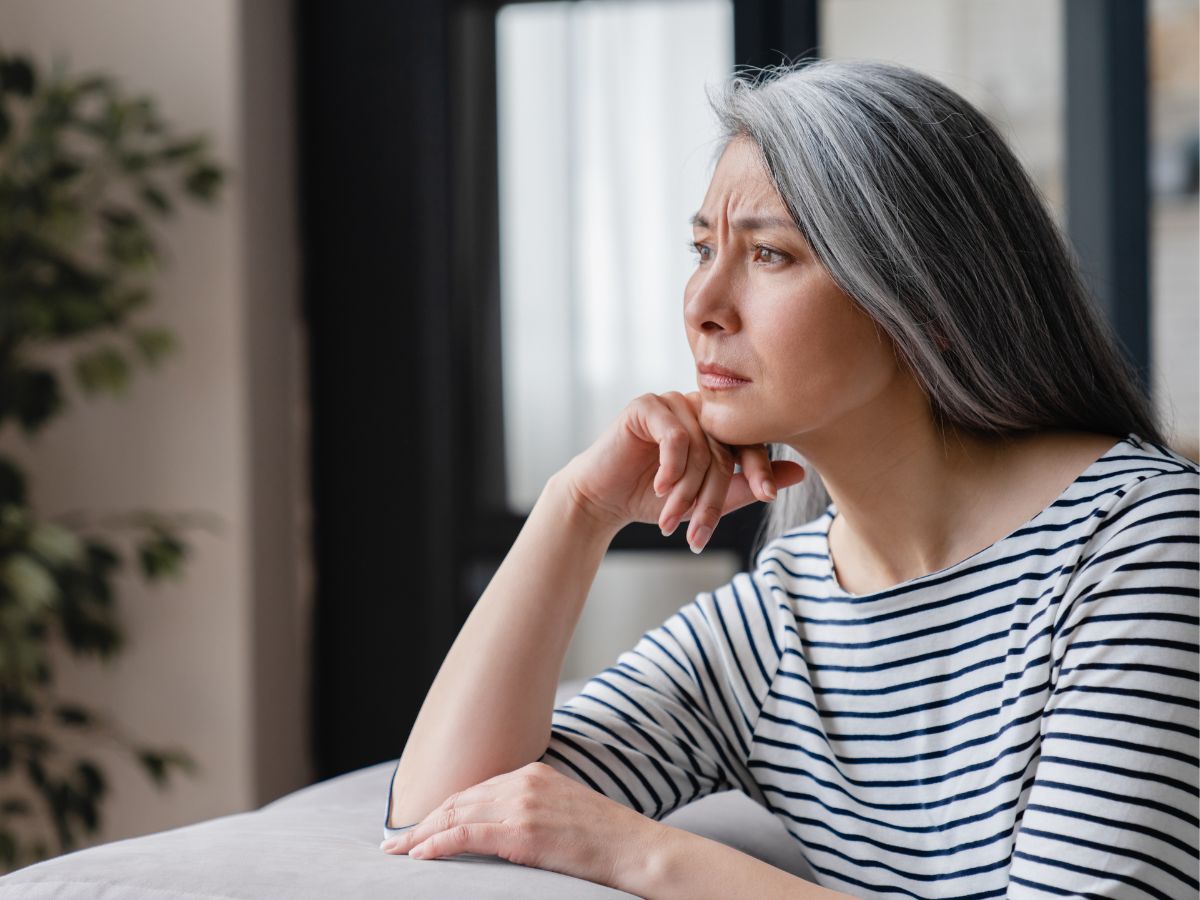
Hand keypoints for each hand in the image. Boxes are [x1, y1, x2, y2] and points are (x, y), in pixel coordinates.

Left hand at [379, 761, 663, 891]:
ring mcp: (523, 804)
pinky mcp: (523, 831)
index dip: (443, 809)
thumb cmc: (605, 839)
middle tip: (394, 843)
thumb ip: (530, 809)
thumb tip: (496, 829)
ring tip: (399, 853)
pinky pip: (467, 835)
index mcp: (533, 772)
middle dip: (423, 821)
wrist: (635, 848)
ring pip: (457, 815)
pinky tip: (420, 855)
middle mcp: (524, 781)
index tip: (420, 827)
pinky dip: (437, 844)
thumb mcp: (563, 810)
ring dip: (422, 834)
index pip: (474, 790)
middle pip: (459, 799)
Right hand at [561, 391, 805, 551]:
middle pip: (723, 449)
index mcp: (716, 425)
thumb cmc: (653, 499)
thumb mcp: (706, 498)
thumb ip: (748, 485)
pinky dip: (671, 467)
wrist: (604, 500)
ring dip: (686, 490)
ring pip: (699, 447)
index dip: (759, 468)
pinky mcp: (646, 405)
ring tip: (671, 518)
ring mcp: (672, 403)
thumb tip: (798, 472)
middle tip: (698, 530)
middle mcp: (697, 408)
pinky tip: (660, 488)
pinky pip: (674, 435)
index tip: (766, 496)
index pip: (749, 441)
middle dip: (711, 495)